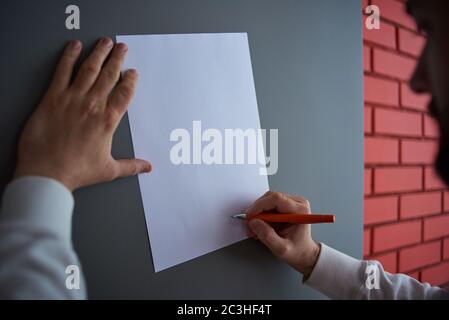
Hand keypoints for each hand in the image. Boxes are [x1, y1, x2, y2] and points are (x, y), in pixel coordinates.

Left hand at [15, 38, 151, 190]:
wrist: (47, 173)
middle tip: (122, 47)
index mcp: (108, 121)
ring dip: (99, 53)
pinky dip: (69, 57)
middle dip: (117, 59)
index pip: (124, 93)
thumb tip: (148, 167)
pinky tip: (74, 47)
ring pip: (89, 69)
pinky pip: (62, 72)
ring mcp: (72, 99)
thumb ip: (131, 166)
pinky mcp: (52, 98)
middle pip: (109, 75)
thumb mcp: (108, 170)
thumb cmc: (77, 172)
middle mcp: (93, 106)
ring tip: (105, 42)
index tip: (132, 72)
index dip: (130, 80)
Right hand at [246, 191, 319, 277]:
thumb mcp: (282, 249)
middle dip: (257, 210)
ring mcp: (291, 203)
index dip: (260, 205)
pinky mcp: (284, 206)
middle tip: (250, 223)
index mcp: (300, 211)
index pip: (277, 199)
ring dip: (258, 213)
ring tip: (255, 228)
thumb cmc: (297, 251)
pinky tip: (260, 226)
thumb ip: (267, 236)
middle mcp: (297, 203)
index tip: (250, 215)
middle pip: (271, 198)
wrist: (303, 253)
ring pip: (267, 201)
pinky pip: (268, 205)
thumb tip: (254, 223)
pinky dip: (261, 215)